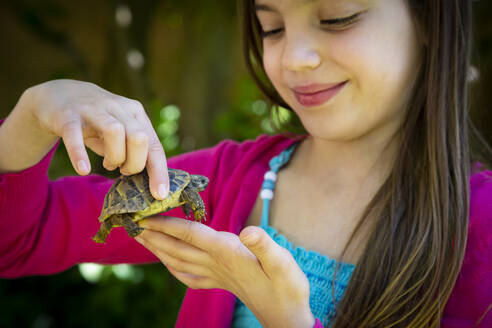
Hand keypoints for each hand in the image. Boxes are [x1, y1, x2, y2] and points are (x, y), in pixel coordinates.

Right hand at [21, 79, 168, 198]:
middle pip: (139, 138)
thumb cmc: (98, 123)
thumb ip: (134, 152)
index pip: (154, 145)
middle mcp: (118, 108)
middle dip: (135, 164)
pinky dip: (80, 154)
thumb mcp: (121, 133)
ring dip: (115, 157)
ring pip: (115, 131)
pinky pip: (75, 136)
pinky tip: (83, 169)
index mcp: (136, 114)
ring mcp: (93, 109)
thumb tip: (147, 180)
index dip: (159, 172)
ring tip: (109, 165)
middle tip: (123, 171)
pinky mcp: (68, 116)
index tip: (160, 195)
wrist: (61, 94)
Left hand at [134, 216, 315, 327]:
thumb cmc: (287, 287)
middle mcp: (216, 264)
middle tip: (129, 221)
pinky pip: (188, 275)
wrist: (286, 316)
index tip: (143, 215)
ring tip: (140, 236)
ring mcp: (215, 275)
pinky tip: (167, 263)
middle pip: (176, 247)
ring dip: (156, 247)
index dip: (166, 224)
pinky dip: (172, 267)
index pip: (190, 235)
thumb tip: (248, 232)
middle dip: (152, 234)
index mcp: (227, 253)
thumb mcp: (283, 263)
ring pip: (177, 260)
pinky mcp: (220, 282)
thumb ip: (265, 246)